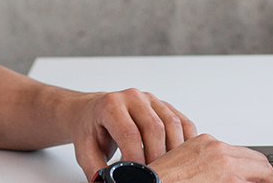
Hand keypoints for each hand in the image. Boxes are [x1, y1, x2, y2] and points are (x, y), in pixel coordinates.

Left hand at [71, 89, 199, 181]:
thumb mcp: (85, 151)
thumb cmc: (90, 130)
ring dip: (174, 150)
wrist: (92, 112)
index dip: (135, 157)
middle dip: (157, 156)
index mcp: (111, 105)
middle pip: (155, 127)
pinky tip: (182, 156)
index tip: (136, 175)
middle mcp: (133, 97)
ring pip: (172, 124)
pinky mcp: (165, 106)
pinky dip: (186, 141)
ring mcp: (151, 99)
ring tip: (169, 169)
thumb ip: (97, 169)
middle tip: (155, 175)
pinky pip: (183, 122)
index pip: (129, 132)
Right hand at [148, 134, 272, 182]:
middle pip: (259, 163)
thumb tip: (217, 177)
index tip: (257, 180)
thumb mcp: (183, 165)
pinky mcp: (229, 181)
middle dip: (266, 178)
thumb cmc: (159, 182)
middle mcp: (218, 150)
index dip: (255, 170)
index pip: (243, 154)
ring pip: (263, 174)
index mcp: (207, 143)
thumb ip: (205, 166)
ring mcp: (224, 166)